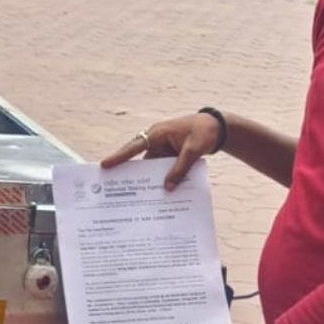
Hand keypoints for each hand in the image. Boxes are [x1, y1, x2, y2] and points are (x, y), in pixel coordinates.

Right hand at [100, 112, 222, 190]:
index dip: (119, 157)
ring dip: (149, 179)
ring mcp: (163, 149)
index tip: (105, 165)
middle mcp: (156, 141)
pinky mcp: (170, 155)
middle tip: (115, 186)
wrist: (218, 127)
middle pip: (139, 159)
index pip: (134, 146)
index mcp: (157, 134)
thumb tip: (168, 188)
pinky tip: (162, 191)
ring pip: (151, 167)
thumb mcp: (193, 151)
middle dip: (130, 172)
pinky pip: (162, 168)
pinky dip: (162, 178)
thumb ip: (180, 169)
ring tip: (140, 196)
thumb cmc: (204, 132)